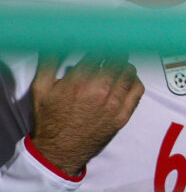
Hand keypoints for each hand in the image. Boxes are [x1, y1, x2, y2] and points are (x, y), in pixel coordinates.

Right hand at [29, 52, 144, 175]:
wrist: (59, 151)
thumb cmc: (50, 119)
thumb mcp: (41, 88)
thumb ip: (49, 61)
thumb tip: (60, 40)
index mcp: (80, 81)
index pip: (100, 51)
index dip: (102, 45)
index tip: (101, 44)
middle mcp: (100, 90)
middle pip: (118, 60)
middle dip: (115, 54)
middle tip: (112, 53)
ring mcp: (114, 104)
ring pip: (129, 72)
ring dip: (124, 66)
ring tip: (118, 66)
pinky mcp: (123, 116)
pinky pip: (138, 90)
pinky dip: (134, 81)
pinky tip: (128, 80)